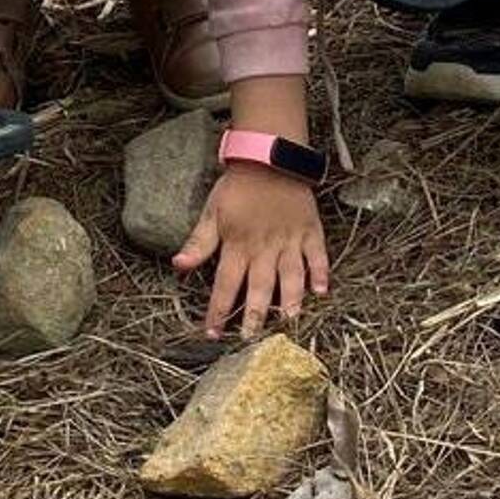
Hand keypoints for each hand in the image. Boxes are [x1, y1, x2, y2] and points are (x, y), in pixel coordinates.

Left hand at [173, 164, 328, 338]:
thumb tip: (179, 265)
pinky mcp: (309, 231)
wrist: (268, 159)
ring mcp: (290, 240)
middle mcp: (265, 248)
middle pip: (259, 287)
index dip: (218, 310)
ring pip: (291, 276)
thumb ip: (198, 243)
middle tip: (251, 339)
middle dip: (255, 315)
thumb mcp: (212, 213)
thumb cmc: (237, 188)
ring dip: (290, 300)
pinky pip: (317, 256)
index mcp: (238, 245)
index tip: (213, 333)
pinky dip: (320, 273)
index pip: (226, 284)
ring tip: (289, 322)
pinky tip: (321, 292)